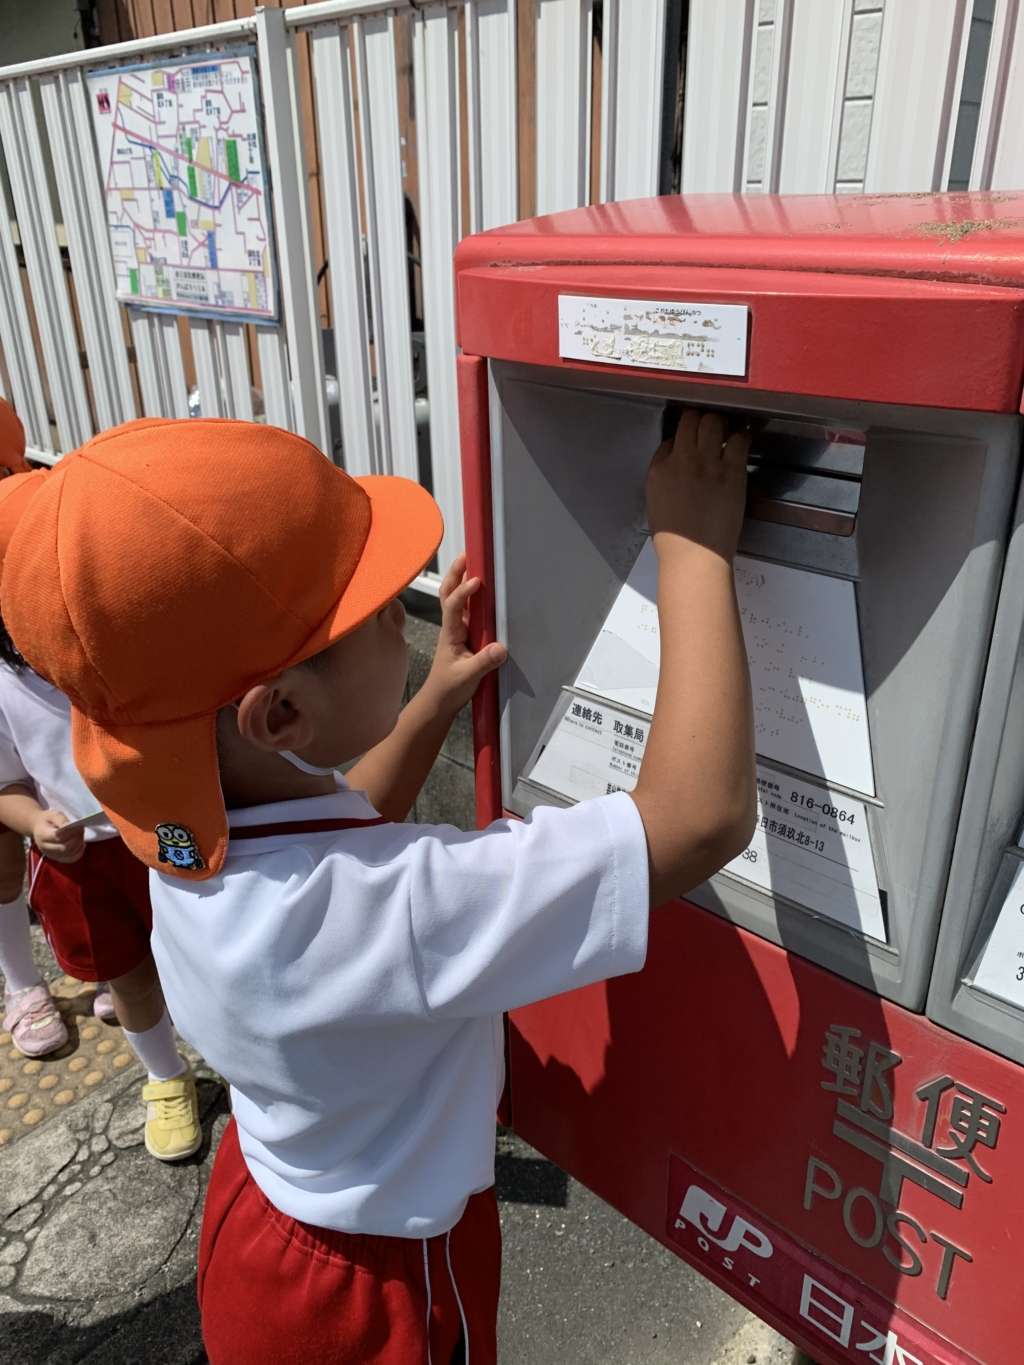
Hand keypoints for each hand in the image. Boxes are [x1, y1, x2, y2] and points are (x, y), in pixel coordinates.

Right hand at [32, 810, 84, 862]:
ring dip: (78, 845)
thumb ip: (61, 820)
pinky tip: (82, 845)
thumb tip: (69, 826)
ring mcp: (50, 855)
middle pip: (64, 848)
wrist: (39, 827)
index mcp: (42, 835)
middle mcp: (45, 847)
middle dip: (76, 839)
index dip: (70, 833)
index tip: (79, 826)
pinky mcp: (57, 858)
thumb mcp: (53, 815)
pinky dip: (79, 853)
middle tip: (82, 830)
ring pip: (68, 854)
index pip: (57, 837)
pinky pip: (70, 859)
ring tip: (81, 836)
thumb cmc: (47, 820)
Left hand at [423, 554, 507, 714]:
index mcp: (450, 633)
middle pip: (448, 593)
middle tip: (467, 555)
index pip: (453, 606)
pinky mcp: (465, 636)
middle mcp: (452, 626)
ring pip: (455, 598)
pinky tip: (482, 588)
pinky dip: (470, 595)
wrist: (439, 701)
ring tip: (472, 562)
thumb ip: (484, 662)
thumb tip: (501, 647)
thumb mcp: (468, 677)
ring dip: (460, 579)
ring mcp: (458, 630)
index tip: (476, 581)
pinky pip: (467, 610)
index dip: (463, 592)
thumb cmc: (449, 688)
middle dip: (455, 573)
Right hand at [646, 409, 749, 561]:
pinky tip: (742, 442)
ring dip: (721, 424)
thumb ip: (664, 478)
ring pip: (713, 422)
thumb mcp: (655, 503)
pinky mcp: (731, 472)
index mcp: (659, 469)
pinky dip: (742, 436)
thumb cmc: (674, 540)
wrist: (694, 557)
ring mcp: (707, 464)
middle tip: (711, 430)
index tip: (691, 444)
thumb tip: (676, 464)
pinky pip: (739, 439)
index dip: (683, 438)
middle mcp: (681, 460)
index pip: (670, 438)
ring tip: (727, 432)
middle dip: (701, 421)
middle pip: (691, 420)